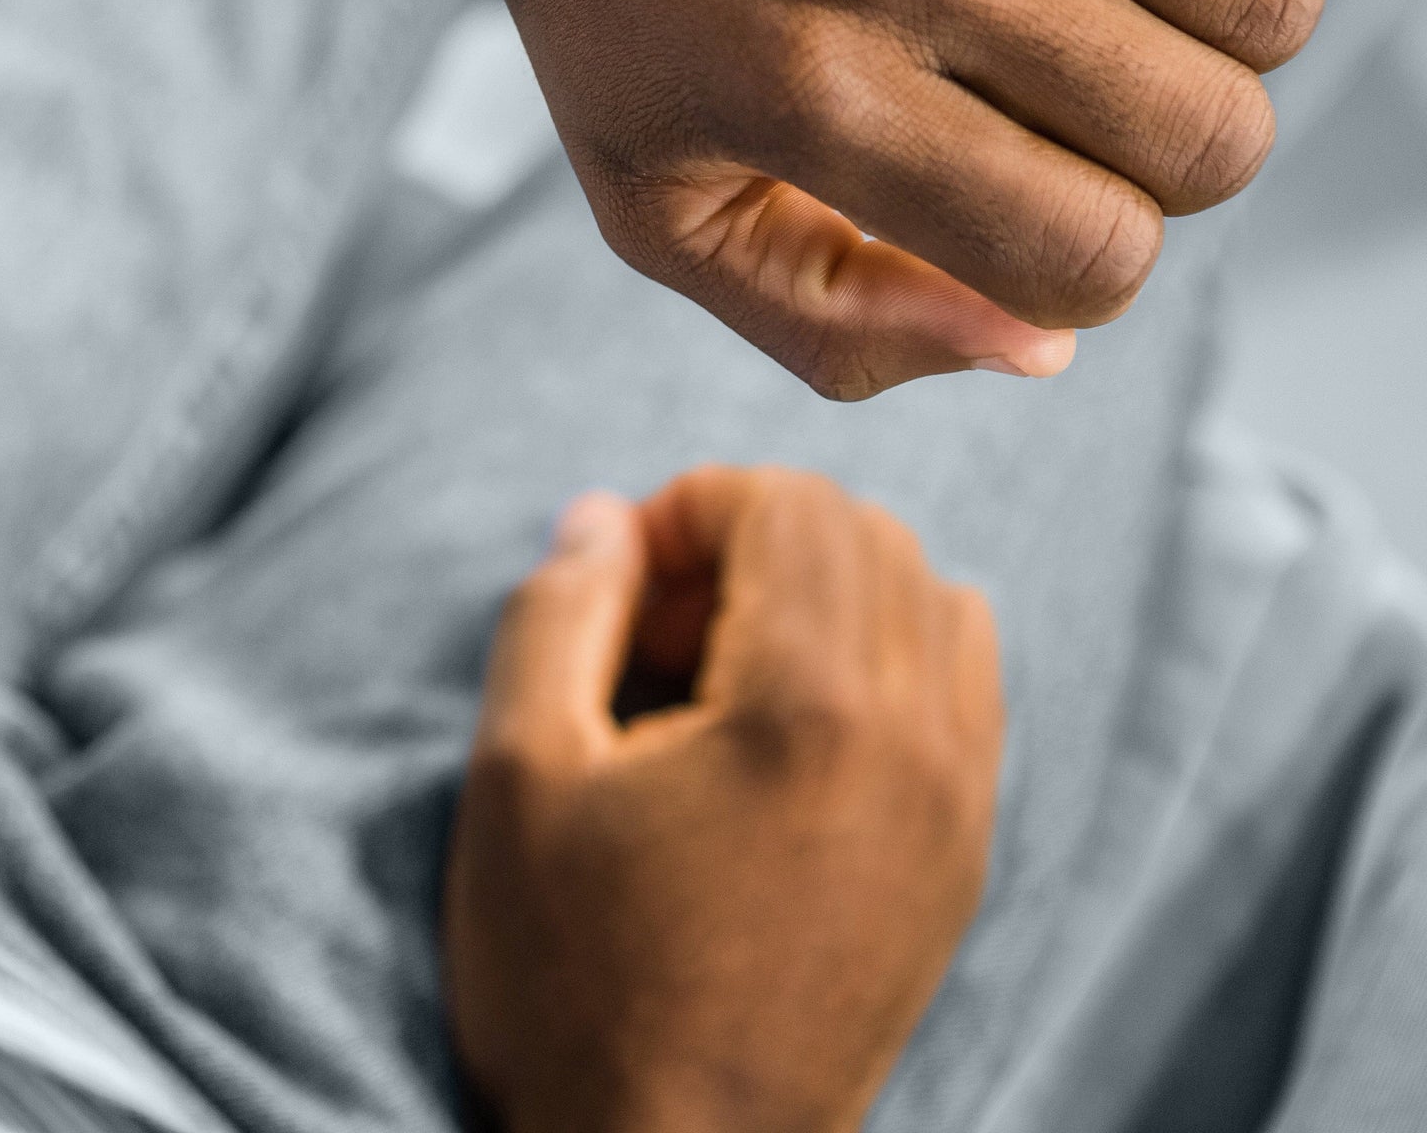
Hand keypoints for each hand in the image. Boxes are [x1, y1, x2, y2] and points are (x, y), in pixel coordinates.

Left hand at [369, 0, 1321, 398]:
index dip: (1083, 274)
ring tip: (1111, 18)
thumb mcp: (653, 204)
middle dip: (1165, 174)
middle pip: (1208, 139)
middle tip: (1074, 121)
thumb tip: (1045, 345)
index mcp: (813, 99)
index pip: (1088, 256)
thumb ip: (834, 323)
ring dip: (1215, 46)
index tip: (1022, 216)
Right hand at [444, 468, 1004, 1132]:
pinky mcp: (967, 854)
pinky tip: (799, 722)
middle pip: (863, 532)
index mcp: (808, 706)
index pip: (788, 503)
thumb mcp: (517, 778)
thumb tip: (607, 517)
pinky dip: (890, 652)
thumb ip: (560, 611)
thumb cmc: (577, 982)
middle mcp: (916, 736)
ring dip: (827, 588)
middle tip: (660, 631)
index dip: (688, 508)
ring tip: (731, 670)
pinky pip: (966, 681)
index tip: (623, 584)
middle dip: (751, 540)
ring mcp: (959, 799)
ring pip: (929, 593)